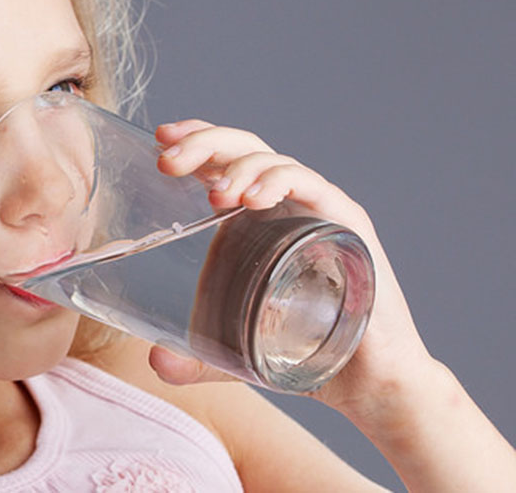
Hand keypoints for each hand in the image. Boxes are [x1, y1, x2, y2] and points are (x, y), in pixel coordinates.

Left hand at [150, 119, 435, 420]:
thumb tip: (155, 363)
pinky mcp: (347, 225)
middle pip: (243, 149)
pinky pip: (312, 186)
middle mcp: (286, 204)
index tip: (160, 138)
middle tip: (167, 161)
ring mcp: (318, 209)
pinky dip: (280, 183)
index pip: (225, 158)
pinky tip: (252, 199)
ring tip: (213, 194)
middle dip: (204, 144)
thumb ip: (193, 358)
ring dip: (239, 167)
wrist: (367, 384)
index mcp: (255, 218)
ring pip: (274, 162)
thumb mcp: (233, 350)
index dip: (195, 139)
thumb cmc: (303, 353)